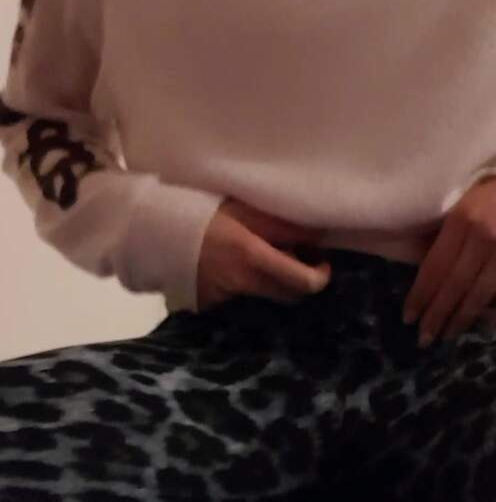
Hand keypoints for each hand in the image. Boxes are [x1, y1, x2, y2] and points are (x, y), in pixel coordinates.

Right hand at [195, 197, 332, 311]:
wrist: (155, 229)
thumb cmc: (206, 212)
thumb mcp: (247, 211)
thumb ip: (284, 227)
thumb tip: (320, 236)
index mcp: (255, 257)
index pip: (304, 282)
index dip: (321, 275)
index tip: (321, 261)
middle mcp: (244, 283)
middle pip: (290, 296)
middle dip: (302, 280)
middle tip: (301, 259)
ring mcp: (227, 296)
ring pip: (267, 295)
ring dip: (276, 281)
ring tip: (269, 258)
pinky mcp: (212, 302)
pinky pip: (242, 296)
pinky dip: (249, 284)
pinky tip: (239, 265)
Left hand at [402, 175, 495, 346]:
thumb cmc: (493, 191)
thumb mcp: (463, 202)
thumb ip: (447, 234)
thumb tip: (426, 274)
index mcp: (461, 219)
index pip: (435, 266)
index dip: (421, 294)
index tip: (408, 317)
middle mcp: (484, 236)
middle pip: (455, 285)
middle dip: (437, 315)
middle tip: (424, 338)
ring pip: (481, 294)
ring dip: (462, 319)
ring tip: (448, 335)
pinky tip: (486, 328)